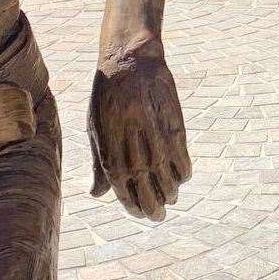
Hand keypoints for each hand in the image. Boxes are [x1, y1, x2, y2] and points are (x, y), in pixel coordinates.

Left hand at [89, 39, 190, 219]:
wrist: (129, 64)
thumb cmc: (107, 98)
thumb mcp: (94, 129)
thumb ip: (97, 163)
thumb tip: (95, 194)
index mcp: (109, 151)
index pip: (123, 190)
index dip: (133, 205)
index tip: (140, 214)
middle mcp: (133, 148)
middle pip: (147, 188)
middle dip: (154, 206)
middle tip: (159, 215)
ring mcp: (155, 138)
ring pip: (166, 177)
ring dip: (170, 192)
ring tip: (171, 197)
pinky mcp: (173, 126)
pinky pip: (182, 158)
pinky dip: (183, 171)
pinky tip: (182, 176)